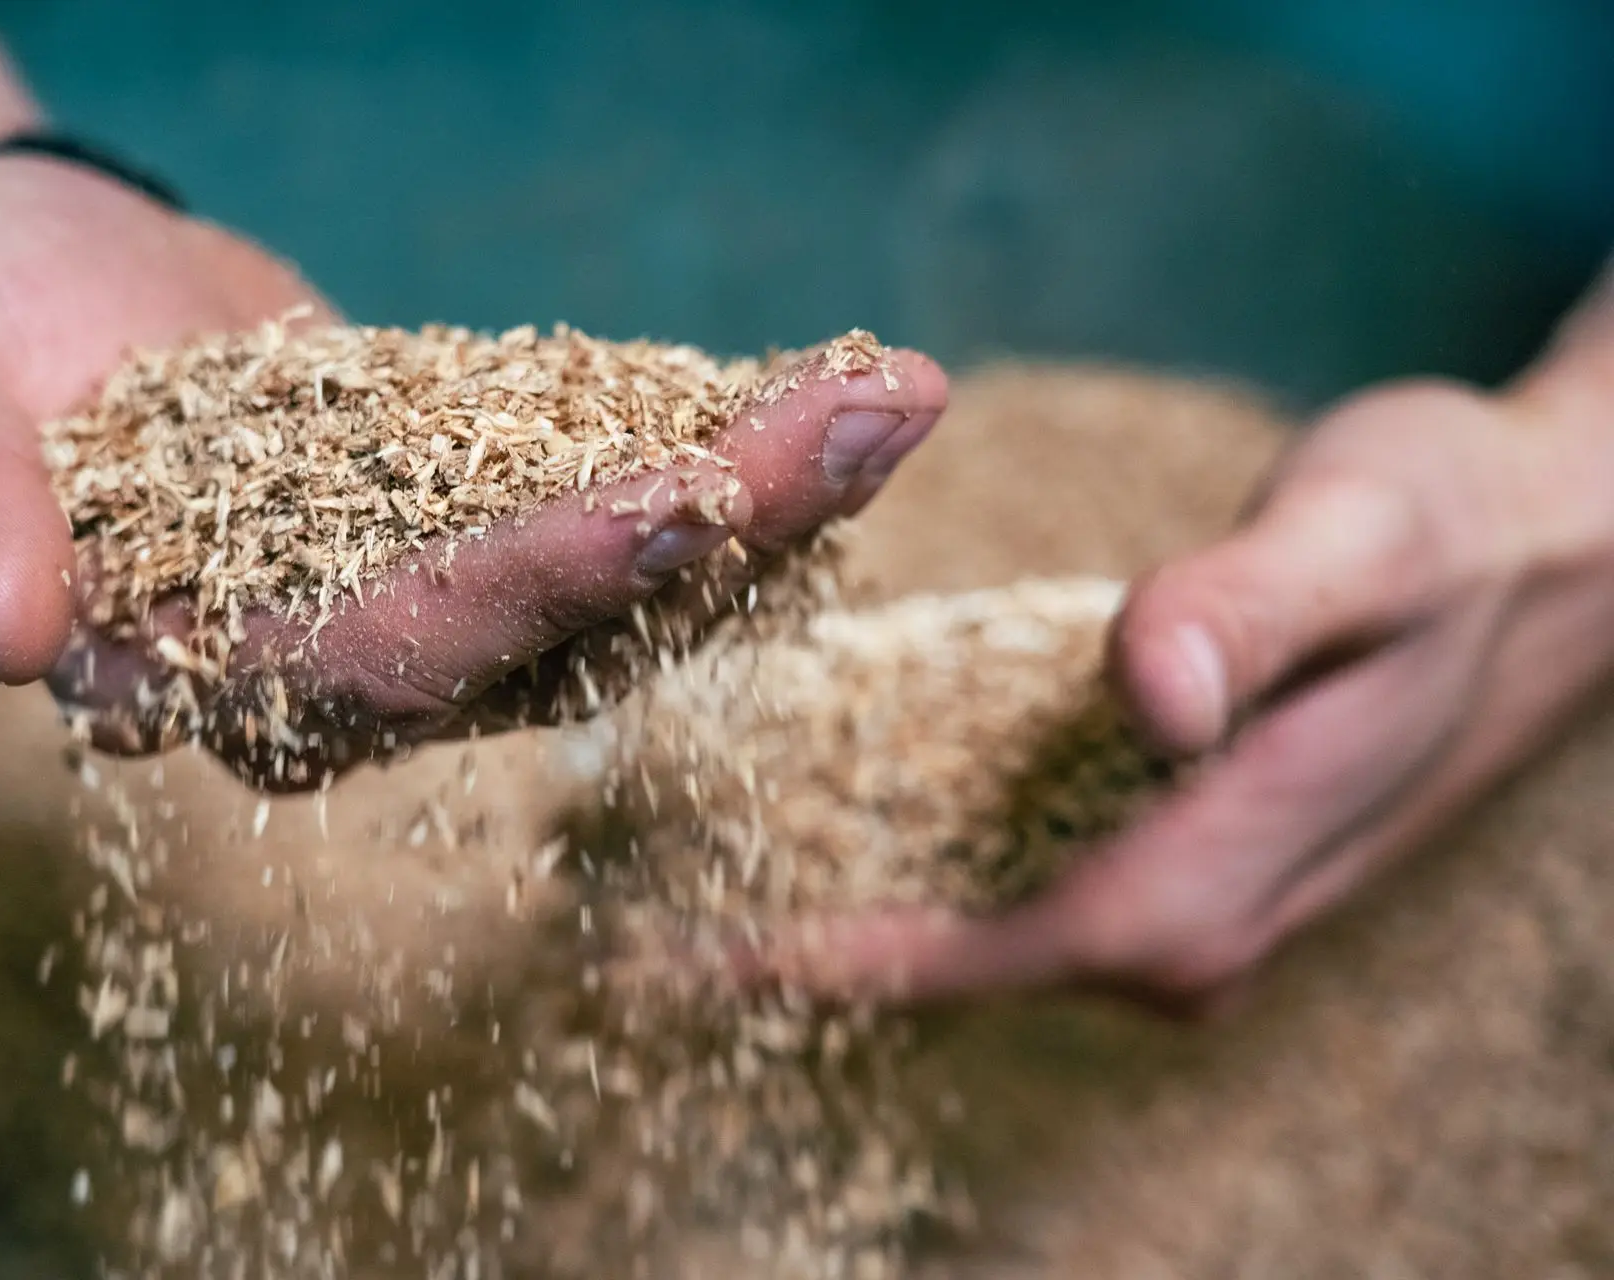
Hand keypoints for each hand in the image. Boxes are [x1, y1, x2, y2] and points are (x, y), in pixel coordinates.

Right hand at [0, 156, 946, 785]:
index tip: (680, 503)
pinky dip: (722, 440)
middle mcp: (347, 663)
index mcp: (216, 672)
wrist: (22, 280)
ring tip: (901, 396)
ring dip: (766, 487)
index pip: (392, 653)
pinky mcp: (476, 513)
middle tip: (878, 418)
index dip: (533, 587)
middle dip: (721, 522)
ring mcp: (428, 591)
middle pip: (556, 620)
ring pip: (619, 565)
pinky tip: (843, 396)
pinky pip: (613, 485)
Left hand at [760, 377, 1613, 1013]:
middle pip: (959, 962)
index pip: (984, 957)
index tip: (677, 958)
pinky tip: (826, 794)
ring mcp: (1189, 895)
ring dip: (843, 893)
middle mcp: (1198, 925)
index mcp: (1220, 876)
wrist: (1549, 541)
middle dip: (802, 939)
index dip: (825, 963)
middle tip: (636, 904)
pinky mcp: (1179, 848)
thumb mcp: (1364, 541)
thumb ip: (1257, 614)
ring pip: (980, 925)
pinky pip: (1017, 876)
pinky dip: (914, 842)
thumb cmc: (1456, 527)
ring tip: (690, 852)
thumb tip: (1157, 695)